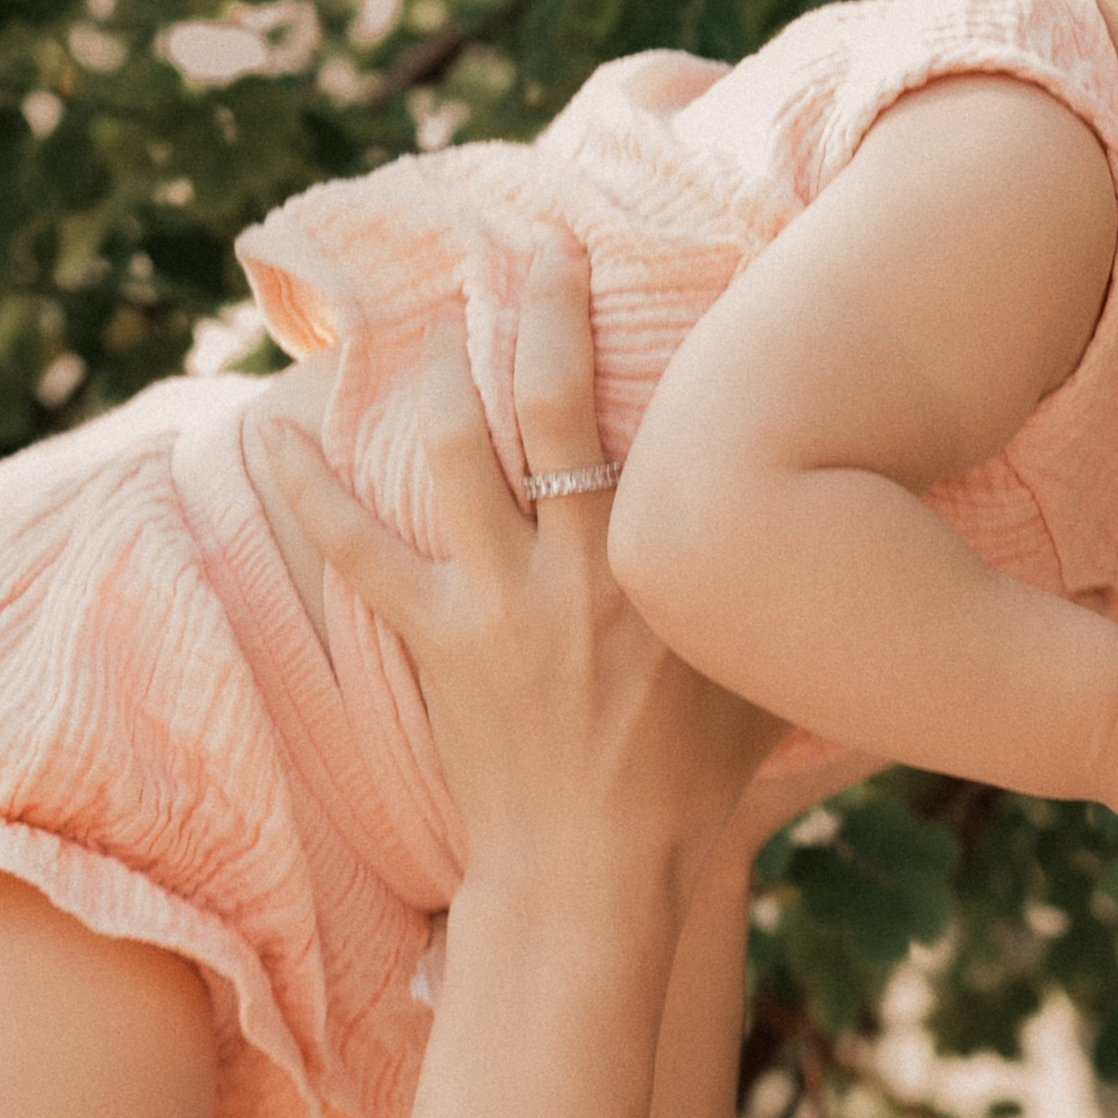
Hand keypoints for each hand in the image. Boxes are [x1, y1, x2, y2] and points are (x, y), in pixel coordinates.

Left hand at [256, 246, 784, 907]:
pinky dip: (307, 486)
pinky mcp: (437, 637)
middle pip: (553, 402)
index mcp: (670, 570)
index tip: (670, 286)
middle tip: (535, 246)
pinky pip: (358, 546)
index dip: (670, 351)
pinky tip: (267, 429)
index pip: (669, 430)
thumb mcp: (767, 686)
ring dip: (441, 373)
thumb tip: (850, 560)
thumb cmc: (697, 790)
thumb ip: (785, 612)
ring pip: (456, 449)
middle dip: (542, 309)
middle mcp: (584, 565)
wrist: (598, 871)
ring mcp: (501, 597)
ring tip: (431, 315)